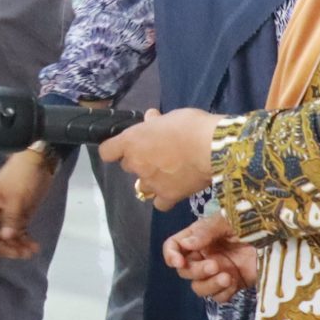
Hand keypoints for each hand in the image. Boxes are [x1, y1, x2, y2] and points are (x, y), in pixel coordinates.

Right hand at [0, 153, 55, 264]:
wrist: (39, 161)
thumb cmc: (22, 176)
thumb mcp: (16, 197)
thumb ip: (11, 219)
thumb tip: (5, 237)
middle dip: (6, 247)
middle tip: (21, 253)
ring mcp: (9, 214)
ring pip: (8, 237)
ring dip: (17, 246)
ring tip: (30, 251)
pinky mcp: (21, 215)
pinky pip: (20, 232)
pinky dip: (25, 240)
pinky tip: (34, 246)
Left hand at [98, 107, 221, 209]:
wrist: (212, 148)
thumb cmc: (191, 126)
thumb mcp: (172, 116)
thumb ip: (157, 122)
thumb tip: (151, 118)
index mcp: (131, 141)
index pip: (107, 151)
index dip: (114, 149)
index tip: (125, 147)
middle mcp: (136, 164)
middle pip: (128, 166)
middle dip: (139, 161)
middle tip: (157, 155)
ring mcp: (150, 182)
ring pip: (142, 186)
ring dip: (150, 180)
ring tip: (167, 173)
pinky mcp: (167, 196)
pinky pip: (159, 202)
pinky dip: (164, 198)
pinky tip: (175, 189)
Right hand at [163, 214, 257, 301]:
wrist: (276, 237)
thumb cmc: (250, 222)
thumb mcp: (226, 220)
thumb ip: (205, 232)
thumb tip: (185, 244)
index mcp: (198, 238)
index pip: (173, 247)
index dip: (171, 255)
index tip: (179, 262)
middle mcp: (203, 256)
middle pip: (185, 271)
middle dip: (197, 271)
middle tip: (215, 266)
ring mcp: (216, 272)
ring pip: (199, 287)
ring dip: (210, 285)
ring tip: (227, 278)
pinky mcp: (231, 285)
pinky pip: (218, 297)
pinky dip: (224, 292)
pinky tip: (235, 282)